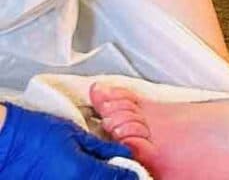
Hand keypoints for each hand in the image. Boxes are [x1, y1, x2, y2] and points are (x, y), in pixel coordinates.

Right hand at [0, 103, 135, 178]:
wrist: (3, 143)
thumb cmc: (33, 135)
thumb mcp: (73, 134)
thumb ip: (100, 147)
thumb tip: (121, 152)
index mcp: (82, 172)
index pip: (119, 178)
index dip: (130, 174)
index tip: (134, 171)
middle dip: (115, 179)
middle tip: (119, 171)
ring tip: (98, 171)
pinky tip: (81, 174)